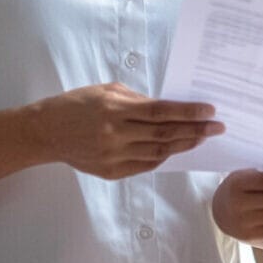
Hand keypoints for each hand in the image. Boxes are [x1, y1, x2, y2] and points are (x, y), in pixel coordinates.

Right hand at [28, 83, 223, 178]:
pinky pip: (145, 165)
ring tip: (202, 137)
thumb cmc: (77, 104)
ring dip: (183, 145)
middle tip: (216, 127)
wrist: (46, 131)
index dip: (188, 112)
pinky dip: (163, 157)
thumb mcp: (107, 90)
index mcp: (115, 109)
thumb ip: (138, 100)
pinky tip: (177, 148)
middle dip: (194, 130)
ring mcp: (113, 156)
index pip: (161, 112)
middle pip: (164, 134)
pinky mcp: (111, 172)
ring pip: (158, 153)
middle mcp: (115, 135)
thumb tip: (168, 107)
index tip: (209, 111)